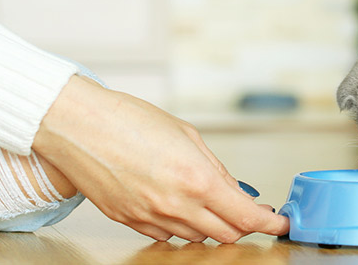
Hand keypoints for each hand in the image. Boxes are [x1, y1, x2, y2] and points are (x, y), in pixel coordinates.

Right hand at [32, 75, 288, 242]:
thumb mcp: (186, 134)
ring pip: (197, 238)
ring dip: (211, 225)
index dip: (269, 224)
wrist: (77, 126)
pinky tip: (177, 204)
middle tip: (249, 209)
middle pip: (226, 234)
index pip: (246, 217)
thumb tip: (236, 192)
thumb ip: (215, 168)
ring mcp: (151, 217)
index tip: (280, 223)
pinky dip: (181, 225)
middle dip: (243, 224)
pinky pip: (167, 235)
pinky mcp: (130, 221)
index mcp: (196, 179)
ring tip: (207, 200)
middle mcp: (176, 205)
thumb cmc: (128, 120)